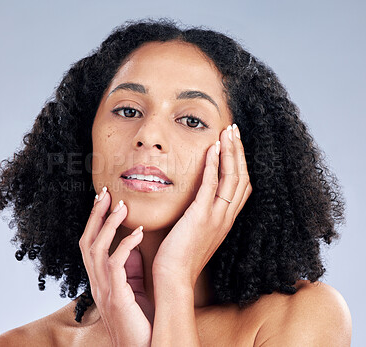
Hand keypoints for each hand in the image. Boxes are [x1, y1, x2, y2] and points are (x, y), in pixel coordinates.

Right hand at [79, 189, 152, 346]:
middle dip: (95, 215)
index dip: (95, 220)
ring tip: (123, 207)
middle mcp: (97, 282)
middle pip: (87, 241)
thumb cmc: (140, 320)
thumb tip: (133, 239)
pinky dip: (126, 245)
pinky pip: (116, 265)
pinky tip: (139, 233)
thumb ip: (129, 265)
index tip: (104, 199)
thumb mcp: (132, 287)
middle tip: (106, 193)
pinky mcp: (117, 298)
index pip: (91, 243)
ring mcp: (104, 291)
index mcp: (100, 279)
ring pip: (97, 249)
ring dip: (109, 225)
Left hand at [152, 124, 251, 288]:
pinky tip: (212, 148)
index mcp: (225, 219)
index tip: (234, 143)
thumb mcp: (196, 231)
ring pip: (232, 178)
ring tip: (228, 132)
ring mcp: (216, 217)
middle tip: (235, 130)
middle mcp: (226, 217)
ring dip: (230, 152)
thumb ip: (201, 214)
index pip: (242, 185)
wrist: (174, 278)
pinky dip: (214, 165)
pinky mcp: (201, 217)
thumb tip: (197, 198)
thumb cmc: (181, 255)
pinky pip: (212, 186)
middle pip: (242, 177)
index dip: (240, 162)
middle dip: (239, 151)